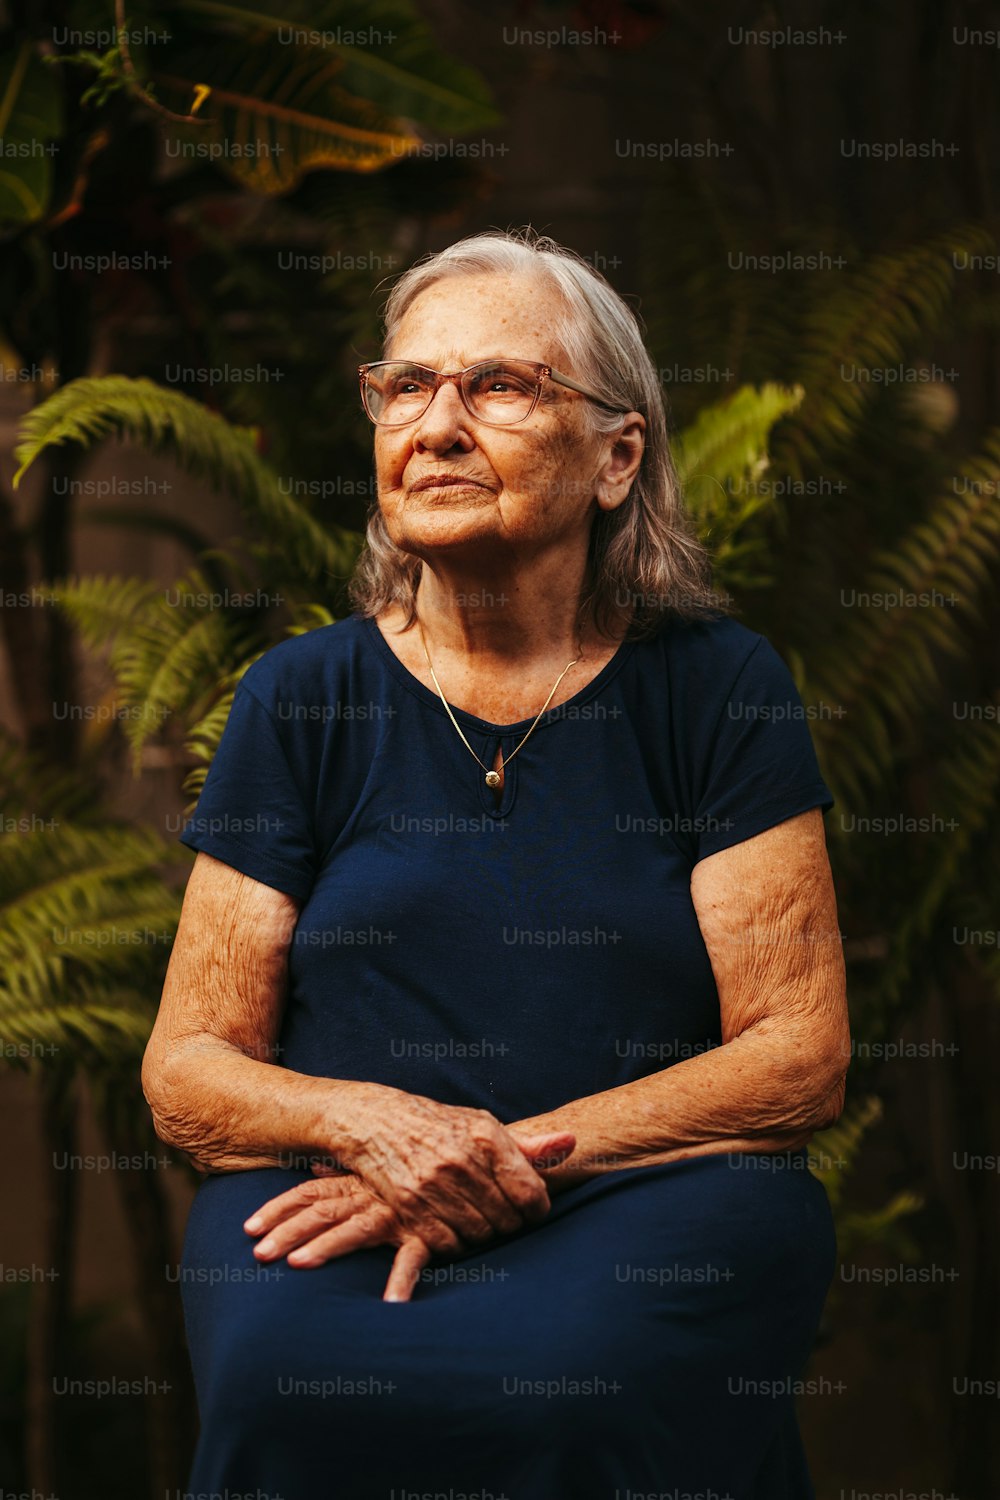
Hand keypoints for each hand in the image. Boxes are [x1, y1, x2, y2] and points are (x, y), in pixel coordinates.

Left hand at [245, 1173, 434, 1301]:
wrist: (470, 1161)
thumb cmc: (418, 1167)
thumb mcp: (379, 1167)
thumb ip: (348, 1170)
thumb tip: (317, 1167)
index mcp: (357, 1181)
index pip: (309, 1192)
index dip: (278, 1210)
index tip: (248, 1229)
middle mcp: (371, 1195)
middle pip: (321, 1211)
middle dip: (287, 1232)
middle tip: (258, 1255)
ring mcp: (397, 1213)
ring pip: (355, 1229)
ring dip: (326, 1247)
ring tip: (297, 1266)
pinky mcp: (427, 1233)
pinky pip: (412, 1258)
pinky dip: (402, 1281)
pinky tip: (390, 1304)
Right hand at [339, 1090, 575, 1255]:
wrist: (376, 1121)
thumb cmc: (439, 1125)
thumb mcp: (483, 1125)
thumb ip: (529, 1144)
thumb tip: (571, 1142)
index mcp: (487, 1138)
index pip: (531, 1193)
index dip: (537, 1210)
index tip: (531, 1210)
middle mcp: (462, 1161)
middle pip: (507, 1220)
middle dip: (510, 1225)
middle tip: (503, 1219)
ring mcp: (434, 1185)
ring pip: (479, 1235)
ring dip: (483, 1236)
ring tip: (479, 1222)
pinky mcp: (409, 1206)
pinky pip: (447, 1245)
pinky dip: (455, 1245)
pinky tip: (454, 1230)